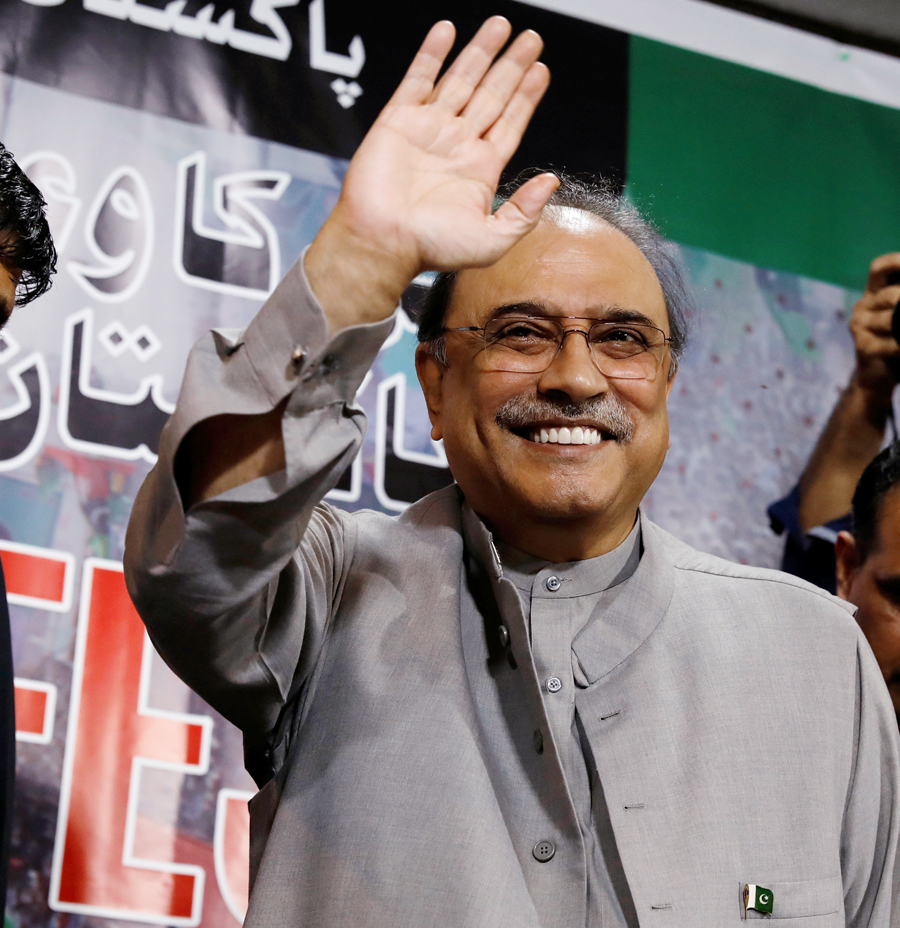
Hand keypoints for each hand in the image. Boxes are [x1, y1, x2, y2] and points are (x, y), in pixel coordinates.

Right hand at [307, 17, 555, 329]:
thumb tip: (552, 181)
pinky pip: (418, 78)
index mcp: (480, 170)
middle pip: (491, 95)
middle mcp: (457, 145)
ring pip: (461, 80)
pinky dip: (432, 54)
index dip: (526, 97)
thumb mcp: (492, 240)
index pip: (510, 123)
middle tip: (531, 38)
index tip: (541, 70)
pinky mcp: (398, 120)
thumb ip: (524, 213)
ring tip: (501, 25)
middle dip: (511, 66)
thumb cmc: (431, 249)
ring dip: (480, 52)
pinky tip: (447, 31)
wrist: (382, 242)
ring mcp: (428, 130)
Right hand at [850, 253, 899, 399]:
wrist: (878, 376)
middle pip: (891, 295)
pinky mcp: (863, 347)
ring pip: (892, 320)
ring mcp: (859, 327)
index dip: (897, 262)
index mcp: (873, 294)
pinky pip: (890, 344)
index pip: (879, 268)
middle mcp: (862, 307)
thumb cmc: (898, 340)